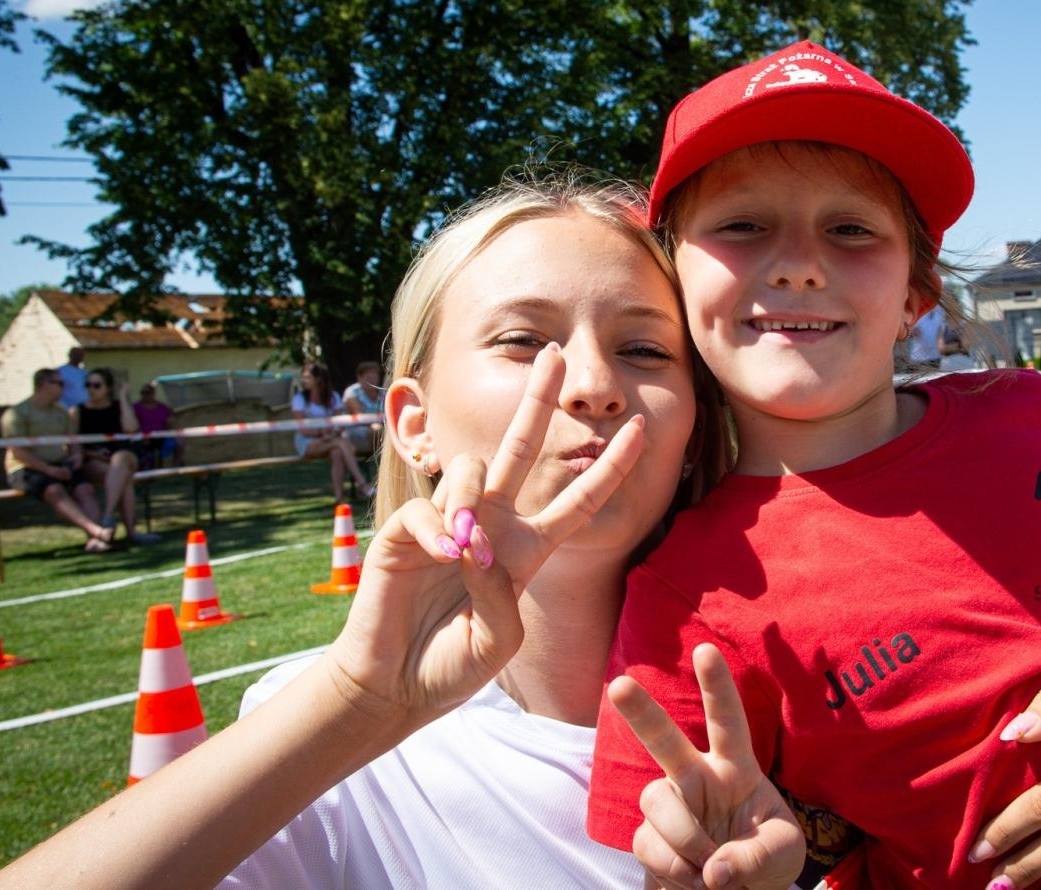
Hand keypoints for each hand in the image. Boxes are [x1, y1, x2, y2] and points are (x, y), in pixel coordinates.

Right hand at [325, 343, 642, 736]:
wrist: (398, 686)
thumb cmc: (454, 666)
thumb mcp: (501, 643)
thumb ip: (501, 596)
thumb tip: (474, 544)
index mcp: (528, 548)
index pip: (580, 499)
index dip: (612, 466)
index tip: (643, 429)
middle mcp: (492, 523)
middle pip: (523, 446)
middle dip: (539, 398)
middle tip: (557, 353)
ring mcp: (449, 522)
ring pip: (474, 470)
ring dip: (473, 505)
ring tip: (464, 553)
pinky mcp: (405, 531)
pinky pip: (430, 511)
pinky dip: (439, 533)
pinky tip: (441, 559)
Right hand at [609, 644, 805, 889]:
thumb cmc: (766, 859)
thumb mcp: (783, 854)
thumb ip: (756, 856)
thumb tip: (713, 869)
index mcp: (736, 768)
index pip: (727, 722)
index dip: (717, 687)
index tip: (705, 650)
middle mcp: (697, 777)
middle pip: (664, 738)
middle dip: (642, 712)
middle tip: (621, 685)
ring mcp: (671, 806)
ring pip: (656, 801)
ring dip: (684, 837)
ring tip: (708, 866)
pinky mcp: (648, 838)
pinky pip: (648, 844)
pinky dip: (674, 868)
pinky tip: (692, 879)